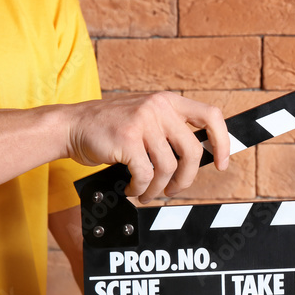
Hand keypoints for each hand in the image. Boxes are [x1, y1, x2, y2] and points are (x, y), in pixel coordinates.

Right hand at [63, 92, 229, 202]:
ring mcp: (143, 121)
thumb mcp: (146, 120)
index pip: (211, 116)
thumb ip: (170, 132)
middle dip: (186, 179)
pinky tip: (131, 188)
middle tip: (174, 189)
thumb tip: (202, 158)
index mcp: (168, 101)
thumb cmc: (111, 129)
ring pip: (168, 168)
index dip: (223, 141)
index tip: (223, 163)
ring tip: (146, 192)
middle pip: (192, 151)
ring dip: (158, 188)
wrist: (72, 125)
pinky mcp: (127, 138)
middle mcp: (158, 107)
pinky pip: (146, 175)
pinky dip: (140, 188)